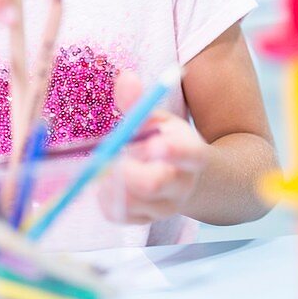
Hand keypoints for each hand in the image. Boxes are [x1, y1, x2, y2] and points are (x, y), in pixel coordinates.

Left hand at [98, 70, 209, 224]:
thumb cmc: (165, 141)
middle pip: (155, 184)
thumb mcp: (158, 119)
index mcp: (192, 155)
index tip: (153, 143)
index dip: (172, 151)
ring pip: (131, 202)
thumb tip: (126, 77)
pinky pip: (118, 214)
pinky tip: (107, 181)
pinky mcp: (143, 221)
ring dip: (110, 181)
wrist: (183, 180)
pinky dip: (105, 197)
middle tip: (111, 154)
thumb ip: (140, 101)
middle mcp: (180, 185)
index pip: (188, 155)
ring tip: (107, 164)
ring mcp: (162, 208)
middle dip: (128, 169)